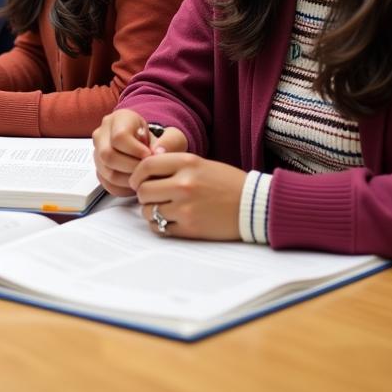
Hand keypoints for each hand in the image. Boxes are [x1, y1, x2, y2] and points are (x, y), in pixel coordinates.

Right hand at [92, 110, 187, 196]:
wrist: (150, 148)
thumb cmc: (159, 141)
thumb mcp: (172, 137)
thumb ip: (170, 142)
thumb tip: (158, 153)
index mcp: (120, 118)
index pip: (119, 137)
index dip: (135, 150)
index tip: (149, 155)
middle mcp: (103, 132)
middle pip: (108, 155)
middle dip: (130, 167)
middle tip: (145, 170)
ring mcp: (97, 150)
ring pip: (105, 171)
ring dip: (127, 179)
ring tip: (142, 177)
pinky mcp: (99, 167)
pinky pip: (106, 183)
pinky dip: (122, 187)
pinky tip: (135, 182)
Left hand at [129, 153, 246, 240]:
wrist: (254, 206)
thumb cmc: (227, 183)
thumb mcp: (200, 163)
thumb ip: (173, 164)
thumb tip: (143, 172)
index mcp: (187, 163)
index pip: (146, 165)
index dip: (136, 174)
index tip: (137, 180)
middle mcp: (184, 184)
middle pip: (143, 190)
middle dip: (143, 194)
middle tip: (150, 196)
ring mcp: (186, 207)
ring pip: (148, 211)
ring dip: (150, 211)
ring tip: (161, 209)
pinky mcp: (190, 228)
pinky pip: (160, 228)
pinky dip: (159, 225)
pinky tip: (168, 220)